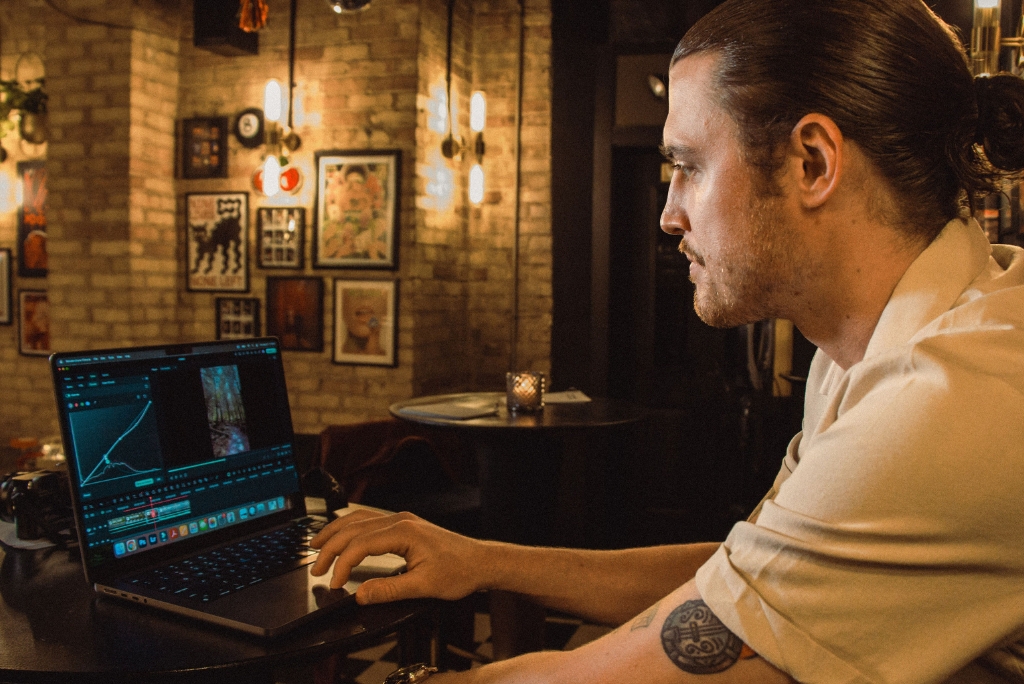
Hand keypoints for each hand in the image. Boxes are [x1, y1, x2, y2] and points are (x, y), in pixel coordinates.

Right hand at [309, 509, 486, 603]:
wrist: (480, 561)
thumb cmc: (459, 571)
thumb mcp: (424, 586)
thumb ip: (390, 591)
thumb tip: (360, 595)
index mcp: (403, 531)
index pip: (360, 544)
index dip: (342, 564)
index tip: (335, 584)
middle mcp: (400, 519)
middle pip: (353, 528)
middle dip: (331, 547)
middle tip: (316, 569)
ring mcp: (402, 519)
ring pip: (359, 519)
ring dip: (336, 532)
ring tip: (316, 545)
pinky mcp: (404, 524)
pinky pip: (369, 519)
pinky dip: (350, 527)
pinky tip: (342, 533)